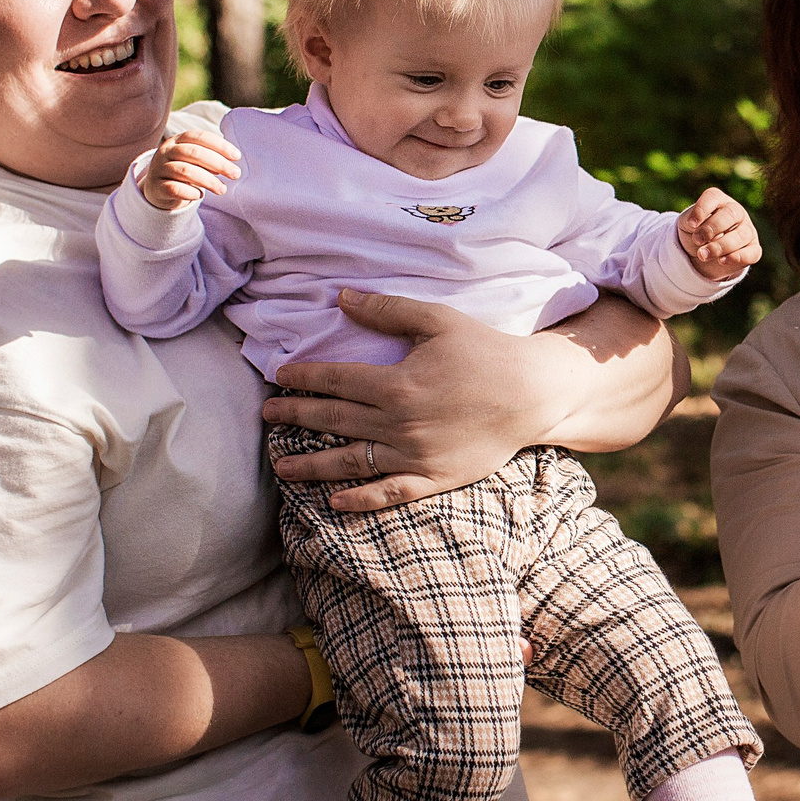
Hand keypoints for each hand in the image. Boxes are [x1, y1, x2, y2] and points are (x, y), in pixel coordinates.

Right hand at [139, 128, 242, 209]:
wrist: (158, 189)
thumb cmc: (184, 171)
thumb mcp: (196, 160)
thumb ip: (210, 157)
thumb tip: (231, 162)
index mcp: (177, 140)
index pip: (199, 136)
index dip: (219, 145)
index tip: (237, 156)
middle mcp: (166, 151)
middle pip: (194, 152)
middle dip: (219, 163)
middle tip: (235, 174)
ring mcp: (159, 168)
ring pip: (185, 171)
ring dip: (209, 180)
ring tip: (222, 189)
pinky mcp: (156, 187)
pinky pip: (175, 189)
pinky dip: (191, 192)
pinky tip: (200, 195)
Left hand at [262, 291, 678, 511]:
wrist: (533, 394)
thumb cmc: (486, 352)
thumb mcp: (437, 321)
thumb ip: (387, 310)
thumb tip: (339, 298)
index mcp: (396, 383)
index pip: (335, 380)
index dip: (303, 378)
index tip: (279, 376)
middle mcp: (398, 423)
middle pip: (333, 420)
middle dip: (295, 416)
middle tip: (266, 414)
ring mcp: (414, 455)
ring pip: (350, 461)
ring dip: (311, 464)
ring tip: (281, 464)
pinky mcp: (433, 478)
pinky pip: (389, 493)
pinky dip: (360, 500)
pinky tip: (334, 502)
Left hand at [678, 187, 760, 280]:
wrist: (701, 255)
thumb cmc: (694, 233)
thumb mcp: (687, 225)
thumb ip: (691, 222)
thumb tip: (701, 230)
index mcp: (719, 201)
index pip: (713, 197)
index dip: (702, 209)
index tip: (691, 224)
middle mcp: (736, 212)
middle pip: (731, 214)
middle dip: (712, 228)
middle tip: (697, 240)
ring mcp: (747, 230)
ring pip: (741, 235)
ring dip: (720, 246)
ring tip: (702, 255)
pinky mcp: (753, 249)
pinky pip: (752, 253)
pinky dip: (737, 257)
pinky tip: (721, 261)